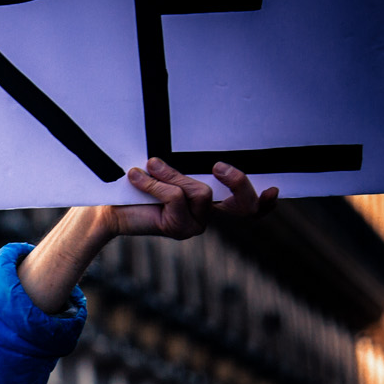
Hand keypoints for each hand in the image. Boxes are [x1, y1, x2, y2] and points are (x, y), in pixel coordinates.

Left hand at [112, 157, 276, 239]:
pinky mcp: (178, 228)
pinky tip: (136, 176)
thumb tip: (194, 155)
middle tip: (219, 165)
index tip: (273, 190)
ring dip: (173, 175)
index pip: (247, 209)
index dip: (262, 203)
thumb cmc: (137, 191)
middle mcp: (206, 216)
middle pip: (240, 205)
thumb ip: (183, 170)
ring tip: (149, 166)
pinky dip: (155, 183)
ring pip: (200, 192)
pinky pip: (176, 197)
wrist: (109, 211)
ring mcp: (194, 225)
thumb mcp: (166, 175)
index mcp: (209, 203)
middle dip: (237, 182)